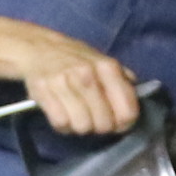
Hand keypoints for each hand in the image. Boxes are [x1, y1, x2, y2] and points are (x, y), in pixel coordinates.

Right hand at [4, 27, 142, 136]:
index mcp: (108, 68)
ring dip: (80, 127)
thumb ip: (122, 80)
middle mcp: (88, 74)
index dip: (124, 124)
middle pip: (104, 124)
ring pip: (83, 127)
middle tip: (94, 118)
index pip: (127, 111)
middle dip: (101, 127)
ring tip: (77, 115)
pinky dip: (63, 125)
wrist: (38, 48)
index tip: (118, 123)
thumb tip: (137, 101)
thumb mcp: (103, 62)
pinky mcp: (44, 92)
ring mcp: (65, 83)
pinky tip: (63, 113)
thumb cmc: (75, 59)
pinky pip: (61, 124)